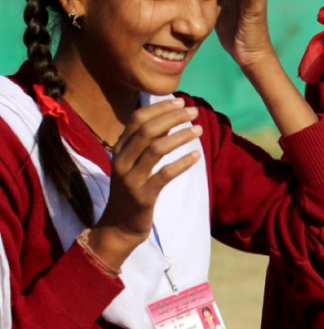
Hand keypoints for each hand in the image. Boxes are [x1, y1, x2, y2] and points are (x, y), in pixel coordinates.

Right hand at [89, 100, 203, 266]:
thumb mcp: (134, 163)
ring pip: (156, 149)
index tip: (180, 101)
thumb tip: (169, 119)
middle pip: (147, 130)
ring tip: (199, 130)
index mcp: (119, 149)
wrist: (119, 226)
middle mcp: (122, 161)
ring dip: (180, 136)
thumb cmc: (131, 190)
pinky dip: (182, 163)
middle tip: (194, 112)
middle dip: (172, 117)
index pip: (137, 119)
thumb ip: (148, 142)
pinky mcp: (143, 196)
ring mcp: (130, 179)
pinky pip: (164, 175)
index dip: (159, 107)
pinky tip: (197, 156)